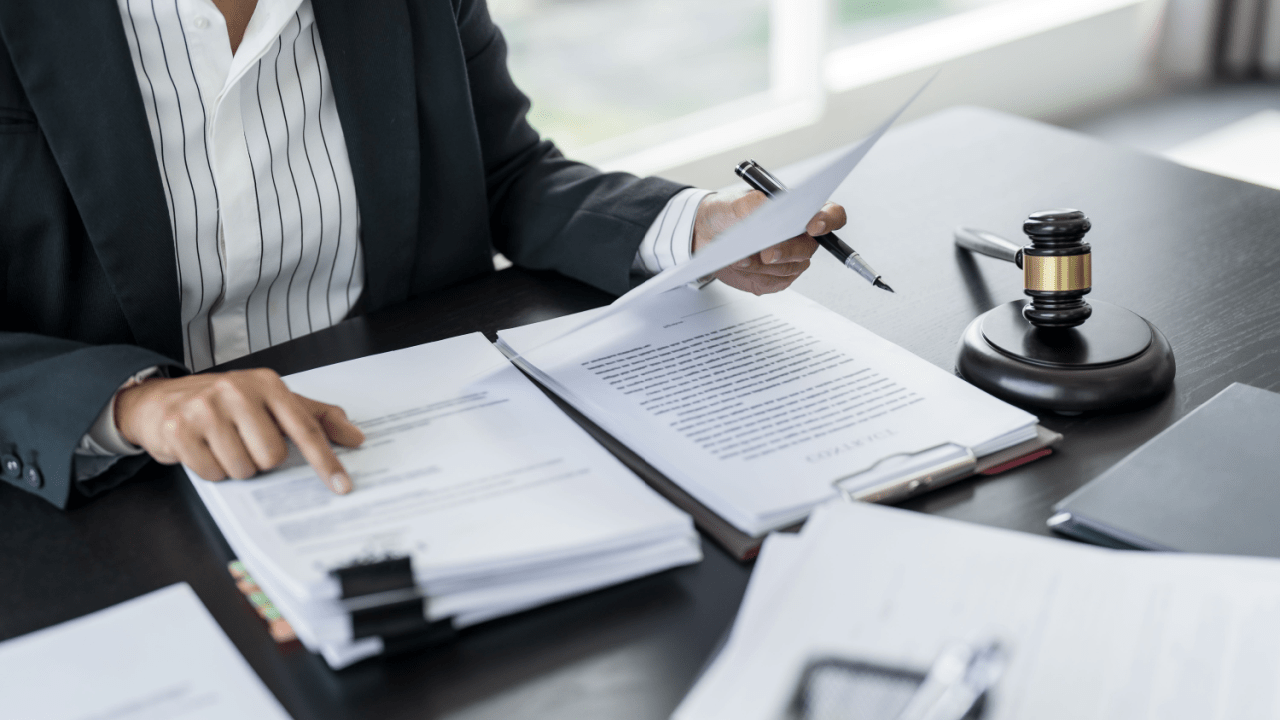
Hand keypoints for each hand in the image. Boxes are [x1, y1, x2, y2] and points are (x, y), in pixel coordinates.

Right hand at [115, 369, 364, 493]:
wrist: (160, 400)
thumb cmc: (225, 403)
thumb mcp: (271, 401)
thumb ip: (315, 417)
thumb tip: (355, 436)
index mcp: (267, 384)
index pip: (305, 428)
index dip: (325, 460)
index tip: (342, 485)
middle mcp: (237, 390)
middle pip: (272, 457)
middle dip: (260, 460)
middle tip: (244, 443)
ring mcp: (206, 408)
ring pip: (243, 469)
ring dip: (234, 466)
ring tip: (221, 444)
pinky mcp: (179, 429)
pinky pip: (212, 473)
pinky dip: (210, 470)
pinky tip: (202, 449)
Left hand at [691, 189, 846, 294]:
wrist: (707, 234)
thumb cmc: (728, 213)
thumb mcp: (735, 201)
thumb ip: (753, 203)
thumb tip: (766, 211)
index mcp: (800, 210)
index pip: (831, 215)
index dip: (828, 220)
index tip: (814, 225)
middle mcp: (799, 236)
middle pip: (808, 248)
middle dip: (787, 251)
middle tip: (767, 252)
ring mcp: (789, 260)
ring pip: (788, 268)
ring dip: (763, 264)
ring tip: (740, 256)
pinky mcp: (774, 278)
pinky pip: (772, 282)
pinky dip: (755, 275)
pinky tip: (741, 264)